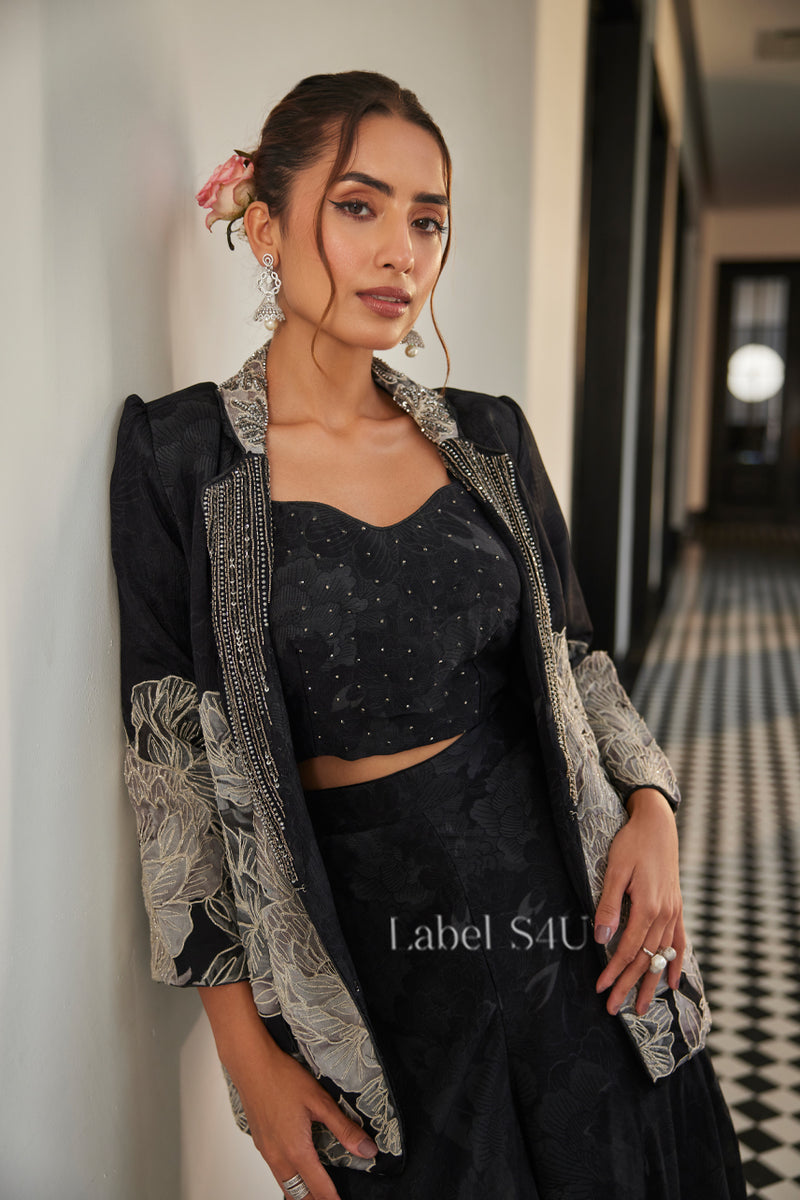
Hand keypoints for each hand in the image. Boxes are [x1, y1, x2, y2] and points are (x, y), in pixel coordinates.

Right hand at [199, 981, 376, 1199]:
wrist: (251, 1065)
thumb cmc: (283, 1078)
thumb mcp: (320, 1102)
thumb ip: (344, 1129)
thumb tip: (368, 1150)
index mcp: (296, 1150)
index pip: (319, 1189)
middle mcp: (278, 1158)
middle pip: (299, 1195)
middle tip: (332, 1198)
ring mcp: (266, 1152)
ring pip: (285, 1186)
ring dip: (302, 1193)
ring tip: (318, 1192)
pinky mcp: (261, 1143)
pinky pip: (276, 1172)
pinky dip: (289, 1180)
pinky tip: (299, 1168)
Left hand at [593, 788, 685, 1015]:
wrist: (657, 825)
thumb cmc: (631, 844)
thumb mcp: (614, 870)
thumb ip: (608, 905)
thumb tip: (601, 938)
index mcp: (647, 906)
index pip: (628, 948)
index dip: (614, 971)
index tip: (601, 988)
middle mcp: (664, 913)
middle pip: (645, 958)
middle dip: (629, 985)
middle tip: (613, 1009)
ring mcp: (673, 912)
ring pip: (661, 955)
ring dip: (650, 982)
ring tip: (642, 1007)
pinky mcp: (677, 907)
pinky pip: (679, 941)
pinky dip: (676, 963)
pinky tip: (671, 982)